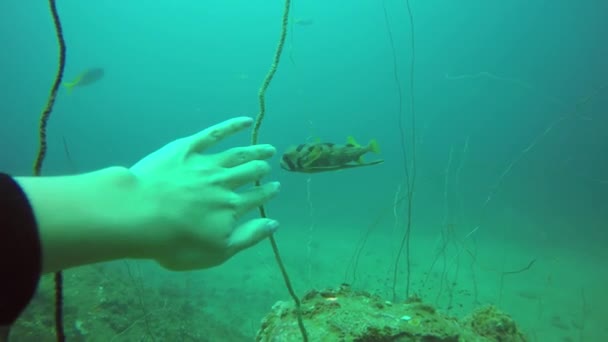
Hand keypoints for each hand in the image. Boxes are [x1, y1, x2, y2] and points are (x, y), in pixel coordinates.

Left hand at [130, 116, 279, 269]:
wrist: (140, 214)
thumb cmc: (175, 242)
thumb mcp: (217, 252)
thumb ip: (248, 237)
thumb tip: (275, 223)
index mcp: (232, 207)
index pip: (255, 198)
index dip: (267, 192)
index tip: (275, 187)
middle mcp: (224, 183)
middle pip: (248, 173)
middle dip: (261, 169)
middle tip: (268, 165)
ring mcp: (206, 163)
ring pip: (237, 154)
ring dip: (254, 150)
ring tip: (266, 148)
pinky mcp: (187, 148)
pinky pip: (214, 134)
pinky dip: (231, 126)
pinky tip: (244, 121)